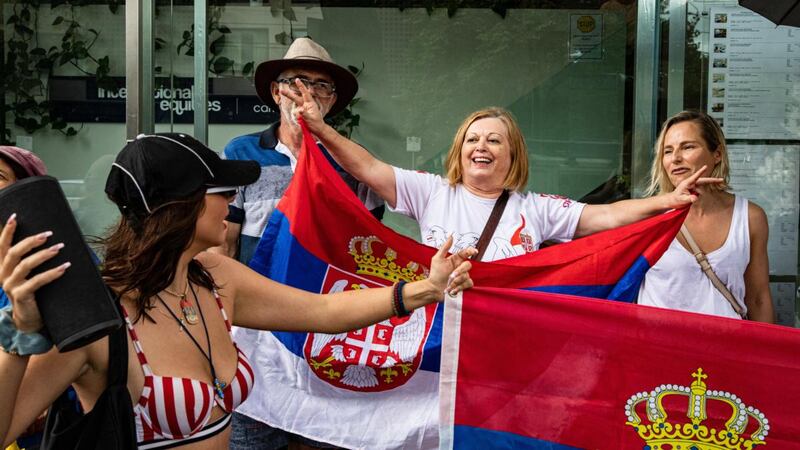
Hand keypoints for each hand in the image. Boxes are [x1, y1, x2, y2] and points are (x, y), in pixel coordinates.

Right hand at [0, 214, 68, 332]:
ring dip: (44, 255)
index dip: (7, 231)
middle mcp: (3, 274)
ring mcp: (10, 286)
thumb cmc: (32, 292)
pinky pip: (36, 281)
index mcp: (3, 267)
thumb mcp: (28, 275)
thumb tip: (49, 240)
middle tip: (48, 234)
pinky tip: (64, 267)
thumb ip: (30, 260)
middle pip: (13, 252)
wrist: (29, 318)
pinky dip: (52, 273)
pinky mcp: (21, 295)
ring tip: (60, 248)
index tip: (15, 217)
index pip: (2, 246)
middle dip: (31, 241)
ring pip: (25, 265)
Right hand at [280, 79, 326, 135]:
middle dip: (289, 95)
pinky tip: (302, 123)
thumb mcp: (311, 119)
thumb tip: (299, 110)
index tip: (297, 80)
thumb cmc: (316, 124)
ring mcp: (303, 110)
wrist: (318, 130)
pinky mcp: (301, 115)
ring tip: (304, 122)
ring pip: (296, 110)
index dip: (301, 86)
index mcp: (310, 104)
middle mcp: (306, 105)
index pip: (305, 93)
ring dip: (298, 116)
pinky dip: (298, 119)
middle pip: (296, 98)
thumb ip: (305, 114)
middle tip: (281, 91)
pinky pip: (296, 116)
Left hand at [428, 235, 475, 297]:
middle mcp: (460, 267)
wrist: (434, 288)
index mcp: (455, 259)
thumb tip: (451, 236)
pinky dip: (460, 287)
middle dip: (459, 271)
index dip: (471, 250)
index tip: (474, 251)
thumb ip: (445, 247)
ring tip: (448, 285)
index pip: (466, 252)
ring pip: (467, 276)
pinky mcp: (464, 284)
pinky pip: (468, 284)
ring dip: (456, 282)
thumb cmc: (435, 274)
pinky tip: (452, 289)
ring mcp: (463, 276)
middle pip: (468, 265)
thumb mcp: (437, 259)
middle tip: (451, 276)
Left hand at [665, 165, 723, 208]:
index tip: (706, 166)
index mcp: (687, 183)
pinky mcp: (695, 189)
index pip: (695, 177)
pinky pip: (700, 191)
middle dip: (712, 180)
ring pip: (702, 189)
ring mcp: (693, 186)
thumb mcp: (682, 200)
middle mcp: (691, 183)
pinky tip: (692, 197)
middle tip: (722, 180)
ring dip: (700, 193)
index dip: (701, 172)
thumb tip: (695, 199)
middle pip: (704, 181)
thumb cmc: (676, 199)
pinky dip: (700, 194)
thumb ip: (689, 199)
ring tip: (690, 198)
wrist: (673, 200)